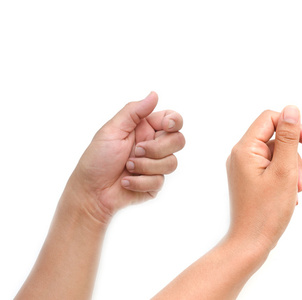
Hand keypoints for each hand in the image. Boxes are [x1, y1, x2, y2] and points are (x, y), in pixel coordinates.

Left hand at [68, 92, 184, 222]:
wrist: (91, 192)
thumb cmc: (97, 160)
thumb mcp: (112, 131)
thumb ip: (134, 111)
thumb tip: (154, 94)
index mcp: (145, 129)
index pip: (172, 120)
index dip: (175, 121)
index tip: (167, 125)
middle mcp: (154, 145)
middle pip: (178, 141)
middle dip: (158, 148)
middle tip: (137, 151)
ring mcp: (156, 165)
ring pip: (172, 162)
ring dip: (145, 166)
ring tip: (127, 167)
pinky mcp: (155, 184)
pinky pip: (160, 180)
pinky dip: (139, 182)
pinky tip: (126, 182)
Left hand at [226, 106, 301, 251]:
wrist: (251, 243)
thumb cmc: (267, 211)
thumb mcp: (284, 170)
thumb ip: (288, 138)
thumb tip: (292, 110)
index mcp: (245, 149)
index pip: (270, 119)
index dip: (292, 126)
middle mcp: (241, 155)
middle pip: (275, 138)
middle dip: (293, 155)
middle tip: (298, 179)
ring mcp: (245, 168)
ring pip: (277, 155)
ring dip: (292, 169)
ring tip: (294, 191)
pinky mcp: (250, 180)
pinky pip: (273, 168)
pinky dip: (285, 178)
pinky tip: (288, 196)